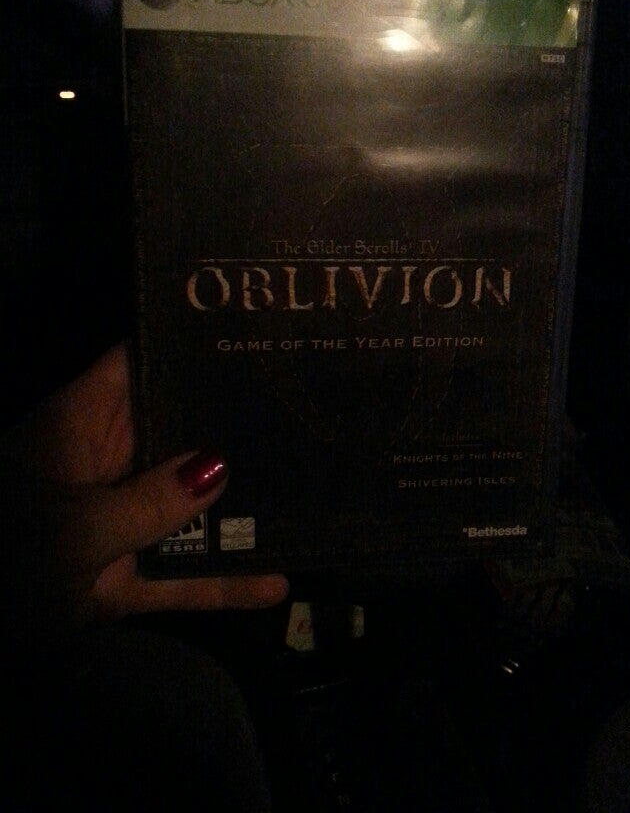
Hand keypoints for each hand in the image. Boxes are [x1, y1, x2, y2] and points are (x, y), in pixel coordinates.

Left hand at [6, 344, 287, 624]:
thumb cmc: (4, 560)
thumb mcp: (71, 530)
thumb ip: (147, 502)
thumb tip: (220, 466)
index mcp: (79, 426)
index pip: (137, 363)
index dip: (187, 343)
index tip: (251, 331)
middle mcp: (105, 463)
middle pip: (177, 430)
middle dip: (234, 421)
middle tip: (308, 406)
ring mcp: (116, 521)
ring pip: (189, 506)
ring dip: (242, 507)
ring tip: (312, 485)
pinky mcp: (121, 579)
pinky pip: (180, 575)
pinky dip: (223, 582)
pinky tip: (278, 584)